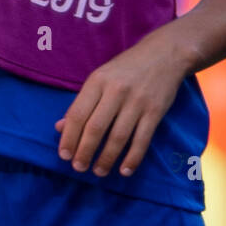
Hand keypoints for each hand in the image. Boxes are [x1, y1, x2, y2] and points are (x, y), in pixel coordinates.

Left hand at [55, 26, 188, 177]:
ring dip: (106, 159)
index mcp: (97, 81)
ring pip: (118, 137)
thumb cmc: (126, 68)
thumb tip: (60, 128)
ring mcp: (137, 102)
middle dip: (85, 152)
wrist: (165, 54)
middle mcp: (116, 91)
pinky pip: (141, 140)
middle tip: (79, 168)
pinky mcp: (155, 112)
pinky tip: (124, 170)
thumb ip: (82, 102)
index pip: (78, 114)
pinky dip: (132, 158)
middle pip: (96, 128)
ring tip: (99, 171)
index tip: (64, 155)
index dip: (69, 137)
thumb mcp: (100, 78)